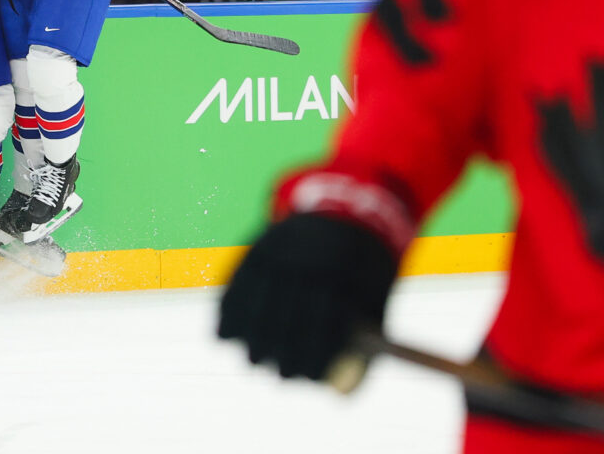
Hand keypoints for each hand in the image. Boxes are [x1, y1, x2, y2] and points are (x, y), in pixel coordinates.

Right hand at [218, 210, 399, 380]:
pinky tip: (230, 334)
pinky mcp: (254, 248)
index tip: (304, 377)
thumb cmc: (363, 269)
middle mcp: (304, 262)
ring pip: (251, 307)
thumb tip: (339, 395)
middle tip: (282, 374)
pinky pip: (232, 287)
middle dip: (279, 356)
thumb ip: (363, 348)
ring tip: (256, 358)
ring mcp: (276, 253)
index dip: (309, 358)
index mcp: (340, 275)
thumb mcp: (376, 300)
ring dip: (250, 340)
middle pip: (282, 322)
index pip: (320, 328)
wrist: (346, 209)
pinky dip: (227, 314)